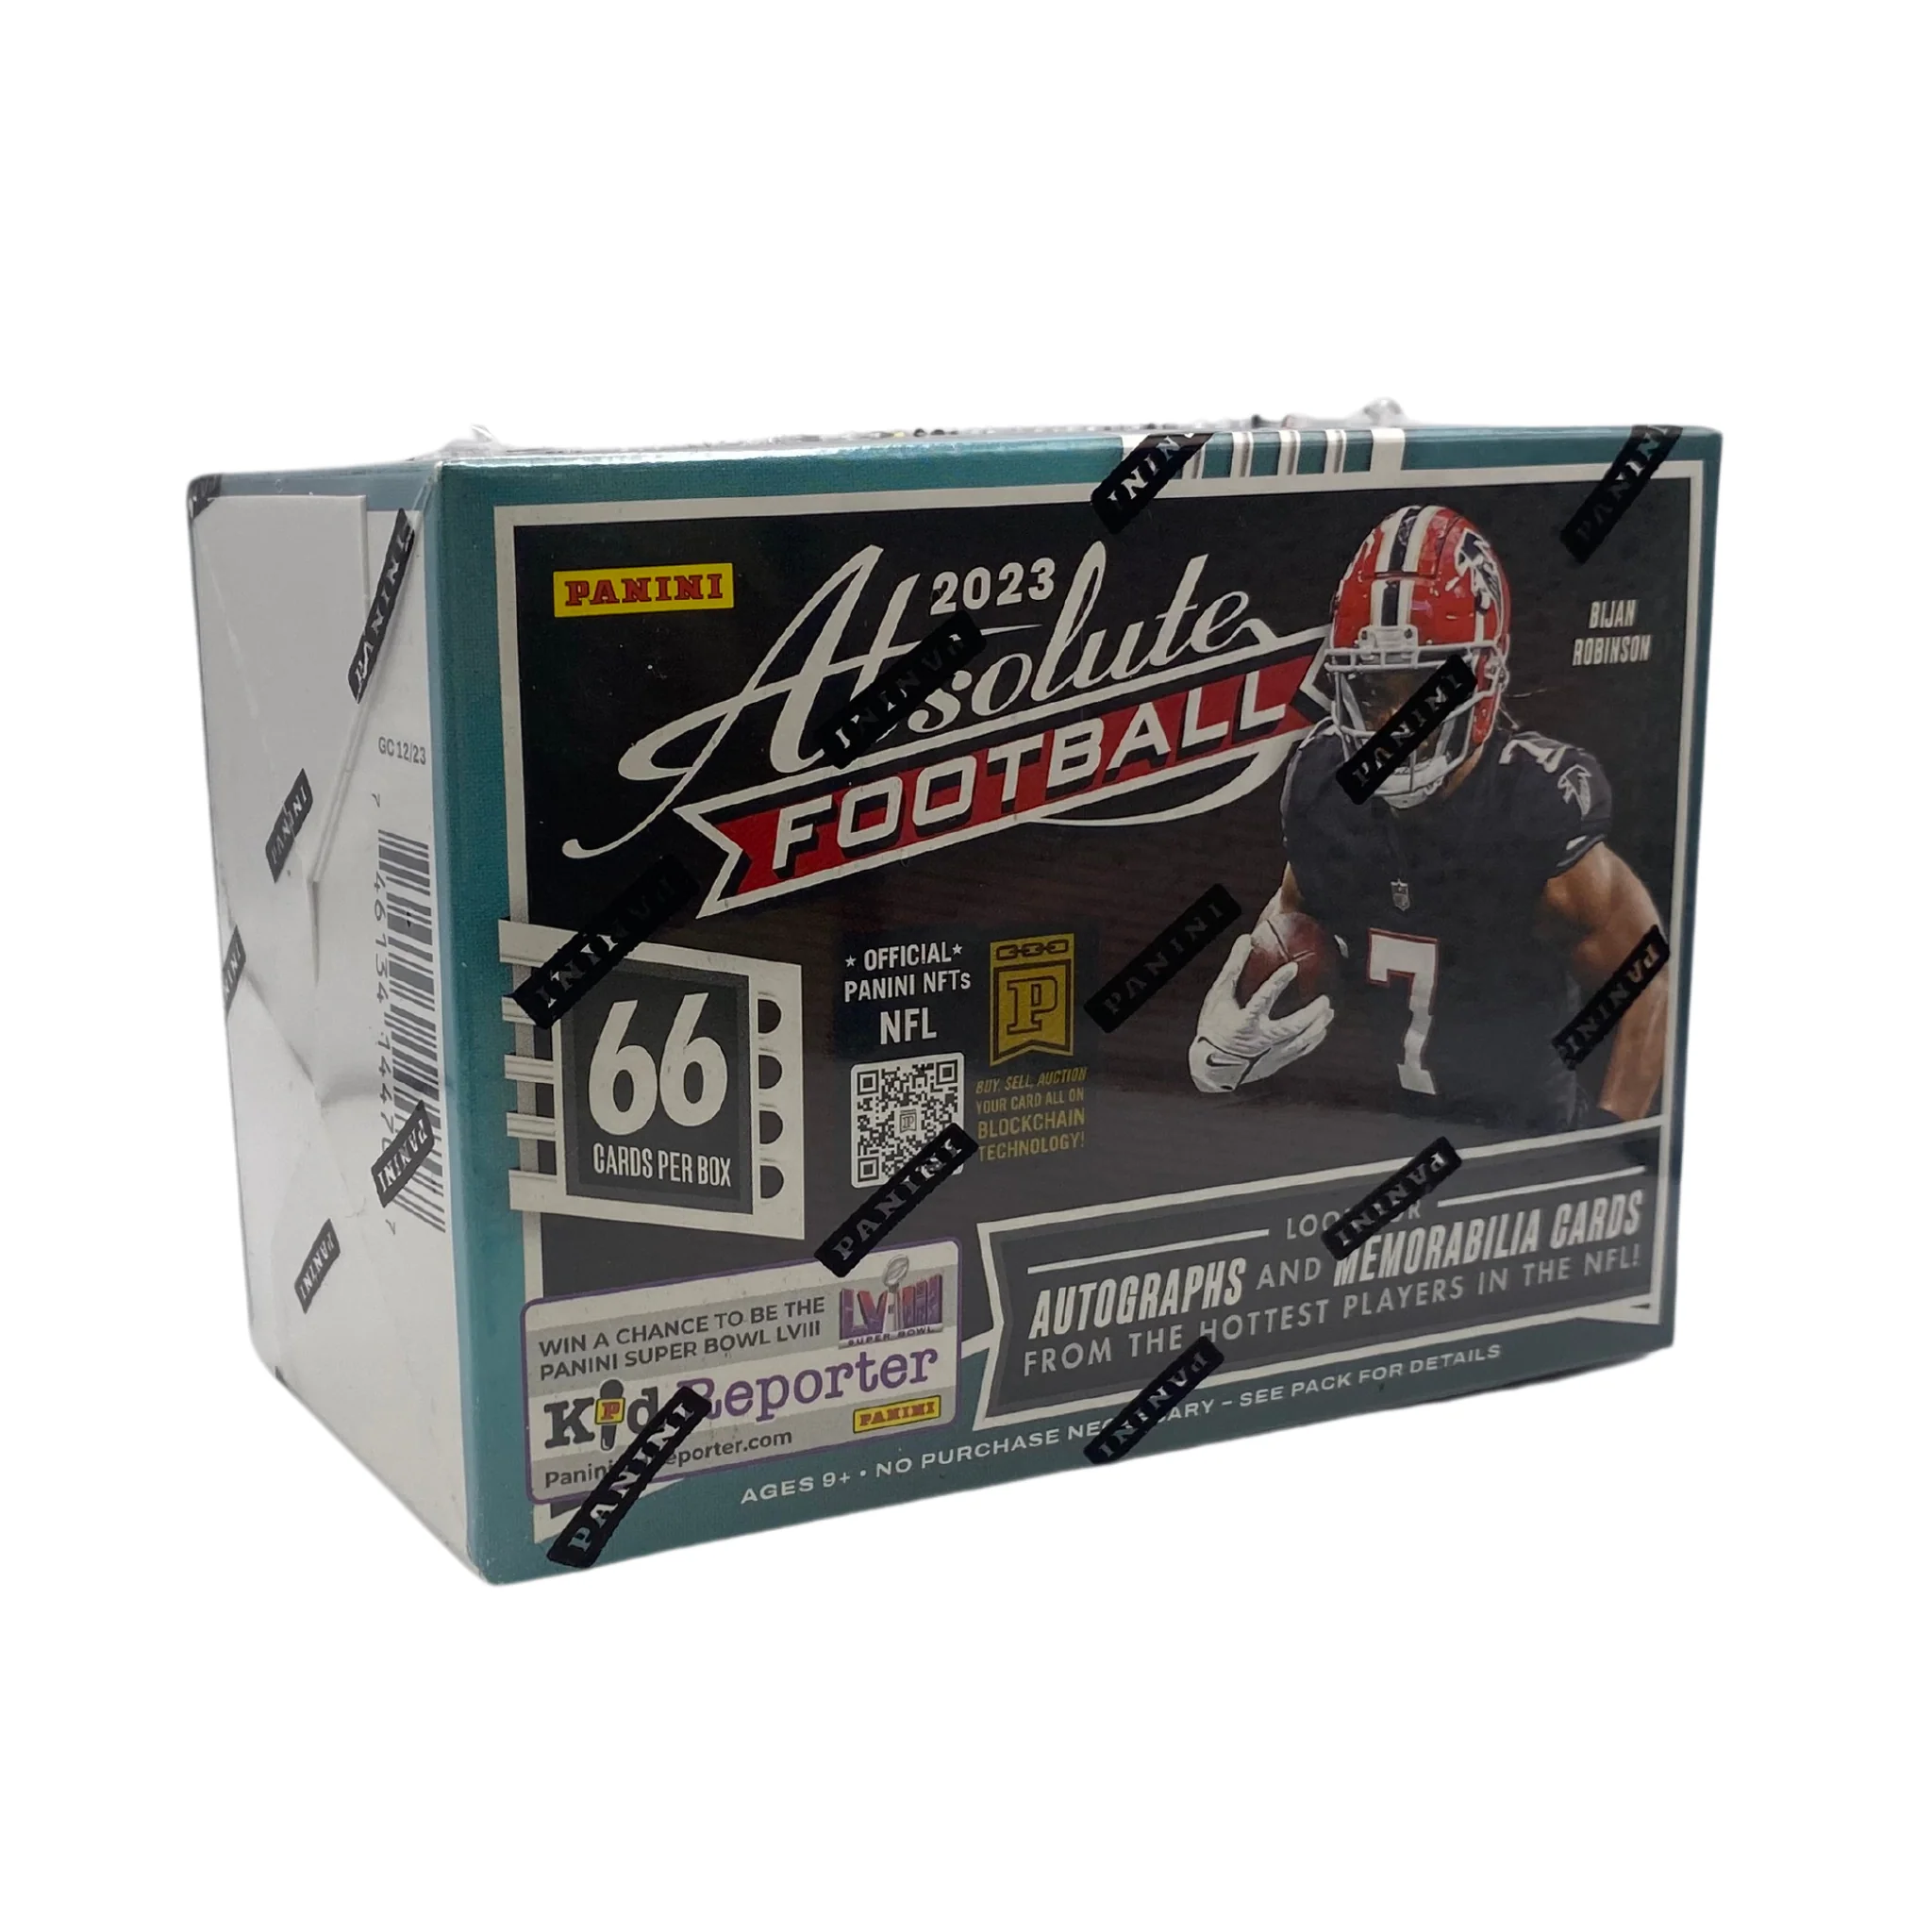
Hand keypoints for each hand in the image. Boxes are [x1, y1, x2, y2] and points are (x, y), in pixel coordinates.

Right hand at [1189, 934, 1334, 1092]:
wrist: (1211, 1068)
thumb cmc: (1214, 1027)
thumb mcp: (1218, 998)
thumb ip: (1233, 969)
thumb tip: (1246, 939)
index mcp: (1243, 1023)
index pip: (1262, 1000)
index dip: (1277, 983)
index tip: (1293, 967)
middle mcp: (1259, 1040)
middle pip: (1290, 1027)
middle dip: (1310, 1014)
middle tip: (1325, 1000)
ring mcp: (1269, 1055)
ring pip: (1299, 1041)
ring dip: (1316, 1027)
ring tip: (1329, 1012)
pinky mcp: (1275, 1063)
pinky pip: (1298, 1052)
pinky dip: (1311, 1042)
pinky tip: (1320, 1031)